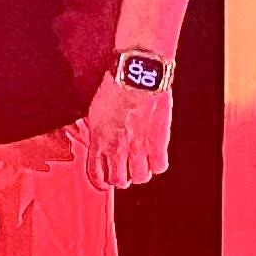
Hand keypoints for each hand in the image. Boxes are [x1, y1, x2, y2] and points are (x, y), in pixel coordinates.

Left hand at [76, 74, 173, 191]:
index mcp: (99, 139)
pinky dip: (158, 164)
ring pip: (140, 178)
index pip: (96, 175)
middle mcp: (117, 148)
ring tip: (141, 163)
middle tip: (125, 169)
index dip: (101, 181)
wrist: (136, 74)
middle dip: (122, 178)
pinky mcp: (158, 142)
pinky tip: (156, 155)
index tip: (105, 180)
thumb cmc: (116, 84)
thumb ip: (97, 129)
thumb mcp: (96, 109)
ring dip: (140, 172)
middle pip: (119, 181)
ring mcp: (138, 147)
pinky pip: (159, 167)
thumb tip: (98, 137)